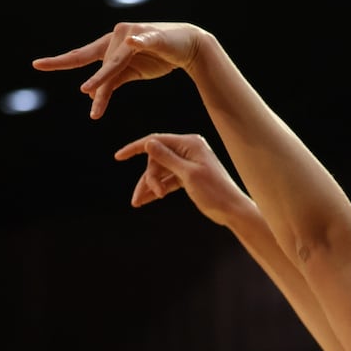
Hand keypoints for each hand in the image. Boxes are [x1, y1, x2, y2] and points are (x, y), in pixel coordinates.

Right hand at [32, 22, 206, 119]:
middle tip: (39, 64)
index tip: (85, 90)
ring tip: (94, 114)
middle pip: (89, 59)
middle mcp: (116, 44)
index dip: (97, 75)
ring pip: (102, 77)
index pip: (108, 60)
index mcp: (123, 35)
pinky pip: (111, 82)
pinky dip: (103, 94)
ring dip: (96, 93)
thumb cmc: (175, 40)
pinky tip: (96, 104)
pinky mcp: (126, 68)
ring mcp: (119, 56)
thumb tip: (132, 40)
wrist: (186, 44)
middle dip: (63, 63)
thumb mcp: (164, 41)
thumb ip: (147, 41)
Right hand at [114, 133, 253, 223]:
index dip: (136, 148)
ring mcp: (188, 163)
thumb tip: (148, 143)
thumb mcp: (188, 175)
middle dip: (149, 177)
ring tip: (137, 202)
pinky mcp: (188, 176)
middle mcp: (188, 150)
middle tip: (149, 194)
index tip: (118, 157)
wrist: (232, 210)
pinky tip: (145, 200)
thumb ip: (167, 158)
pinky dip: (158, 189)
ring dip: (150, 186)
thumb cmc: (214, 191)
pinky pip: (167, 180)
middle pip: (156, 159)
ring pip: (160, 172)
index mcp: (190, 143)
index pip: (156, 141)